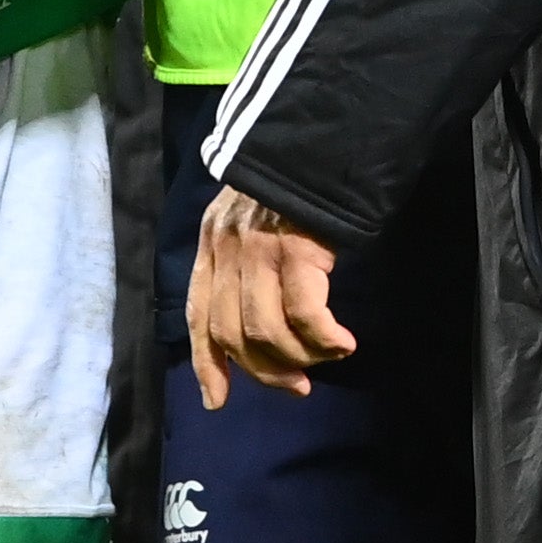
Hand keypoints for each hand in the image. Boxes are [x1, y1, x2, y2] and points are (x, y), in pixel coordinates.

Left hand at [188, 185, 353, 403]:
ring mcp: (258, 249)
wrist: (321, 142)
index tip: (217, 400)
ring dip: (297, 358)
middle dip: (263, 371)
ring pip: (265, 330)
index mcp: (211, 243)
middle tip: (297, 386)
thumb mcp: (250, 218)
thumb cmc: (295, 185)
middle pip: (230, 333)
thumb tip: (254, 325)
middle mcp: (225, 248)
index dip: (206, 363)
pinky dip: (323, 339)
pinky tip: (343, 344)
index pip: (198, 314)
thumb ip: (244, 262)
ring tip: (326, 359)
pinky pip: (304, 314)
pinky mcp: (296, 249)